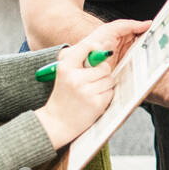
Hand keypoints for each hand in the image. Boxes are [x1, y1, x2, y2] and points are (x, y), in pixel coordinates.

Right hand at [35, 19, 148, 148]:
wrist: (57, 121)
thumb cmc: (64, 96)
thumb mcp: (65, 75)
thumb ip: (80, 61)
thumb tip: (104, 48)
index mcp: (65, 67)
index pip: (86, 48)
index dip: (96, 48)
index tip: (98, 50)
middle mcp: (75, 78)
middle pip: (104, 67)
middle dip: (102, 74)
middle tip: (91, 82)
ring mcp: (86, 91)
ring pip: (110, 80)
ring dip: (105, 85)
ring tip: (91, 92)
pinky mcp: (96, 103)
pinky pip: (111, 92)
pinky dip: (105, 96)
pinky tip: (94, 100)